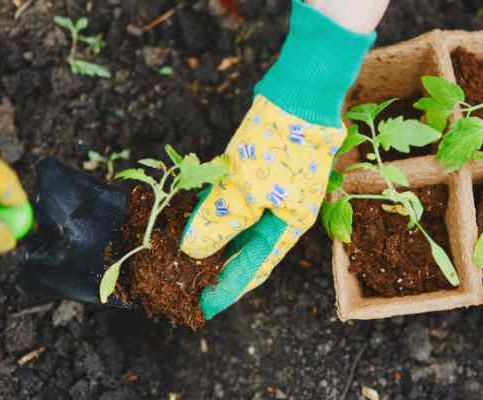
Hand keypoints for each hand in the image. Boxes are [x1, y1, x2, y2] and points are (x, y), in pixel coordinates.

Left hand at [180, 0, 378, 318]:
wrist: (300, 96)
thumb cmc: (280, 144)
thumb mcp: (247, 189)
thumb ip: (220, 222)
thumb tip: (192, 250)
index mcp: (289, 227)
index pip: (253, 270)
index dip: (226, 291)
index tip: (200, 308)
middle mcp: (283, 214)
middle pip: (245, 251)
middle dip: (216, 267)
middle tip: (187, 283)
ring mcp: (273, 192)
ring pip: (238, 224)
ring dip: (212, 237)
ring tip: (182, 252)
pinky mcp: (261, 172)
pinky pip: (234, 200)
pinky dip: (215, 209)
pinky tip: (192, 213)